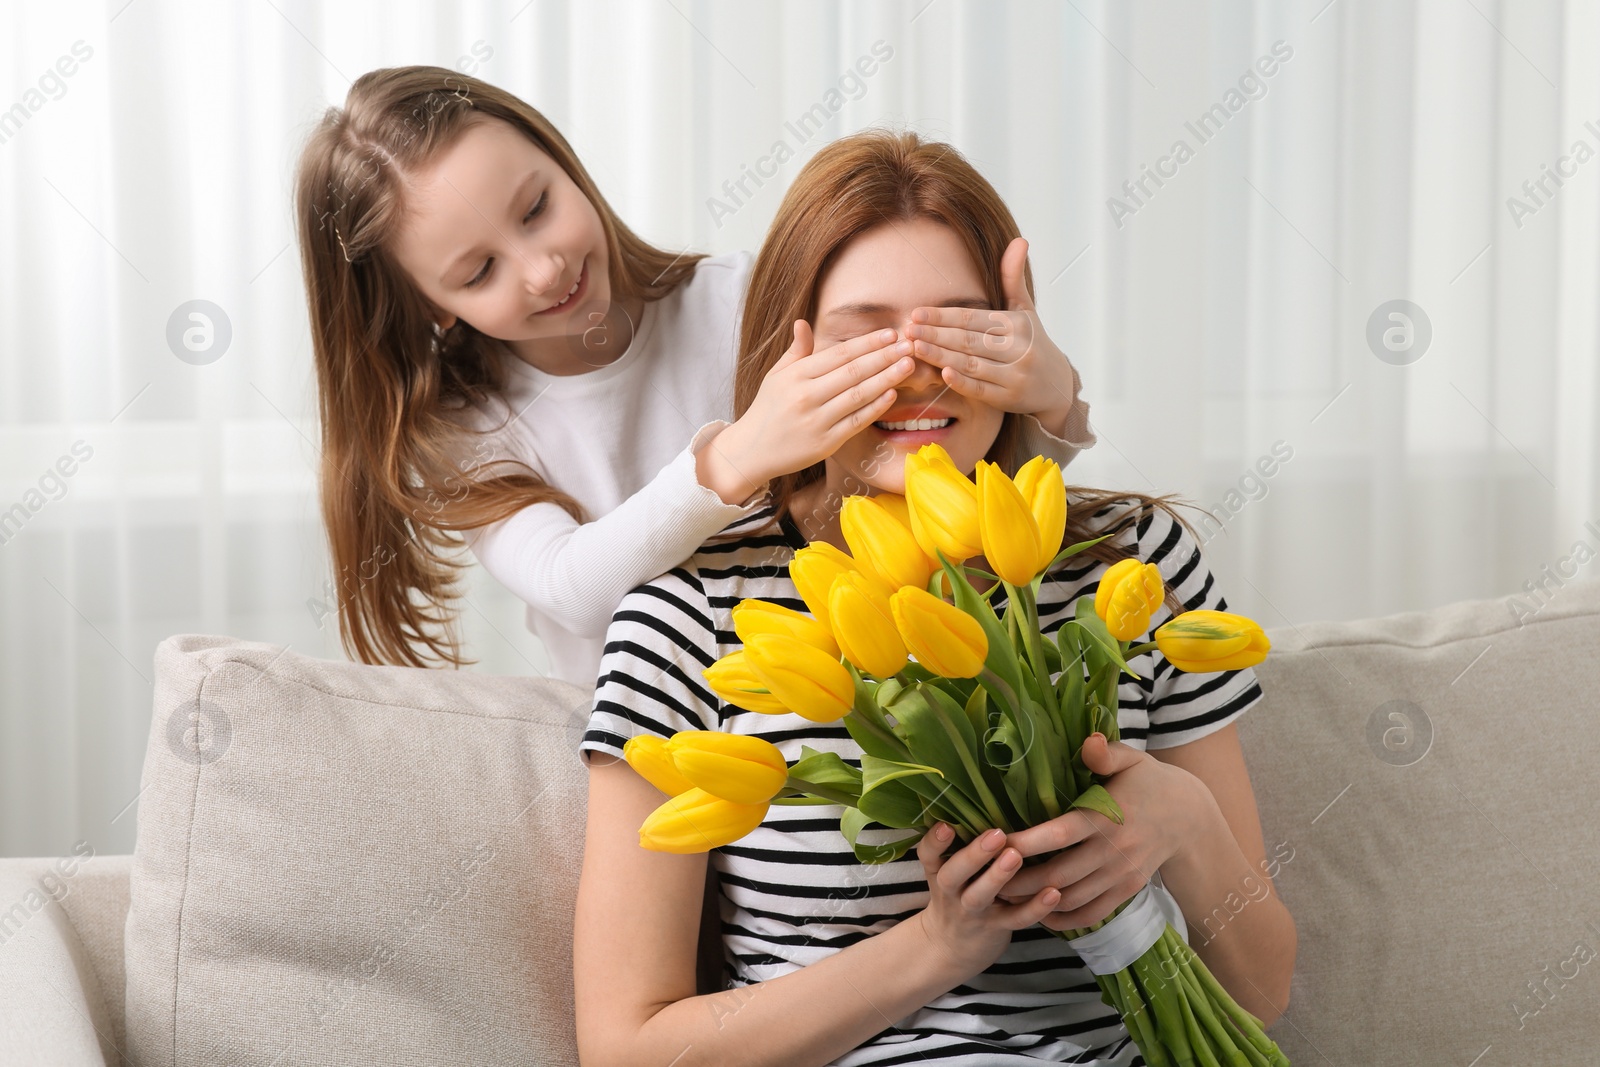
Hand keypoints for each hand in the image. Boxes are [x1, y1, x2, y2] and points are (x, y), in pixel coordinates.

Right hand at [696, 322, 913, 503]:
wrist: (751, 450)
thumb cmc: (768, 409)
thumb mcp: (776, 376)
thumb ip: (796, 351)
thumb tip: (803, 323)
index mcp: (796, 375)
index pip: (838, 354)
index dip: (867, 342)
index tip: (890, 333)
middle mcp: (806, 396)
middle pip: (853, 372)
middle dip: (884, 356)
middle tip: (909, 345)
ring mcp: (817, 421)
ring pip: (858, 396)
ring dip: (886, 379)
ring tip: (908, 365)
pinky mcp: (825, 443)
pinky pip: (856, 422)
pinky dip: (875, 408)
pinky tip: (892, 394)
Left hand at [902, 237, 1082, 430]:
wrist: (1057, 386)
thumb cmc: (1032, 342)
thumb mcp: (1025, 310)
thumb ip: (1013, 279)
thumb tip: (1019, 240)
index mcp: (1017, 324)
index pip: (973, 318)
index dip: (943, 315)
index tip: (916, 312)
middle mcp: (1017, 348)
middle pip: (968, 339)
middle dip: (935, 333)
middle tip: (907, 328)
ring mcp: (1014, 375)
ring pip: (971, 364)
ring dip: (941, 355)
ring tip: (914, 348)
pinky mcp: (1009, 399)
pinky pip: (982, 390)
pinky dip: (963, 382)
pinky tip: (942, 373)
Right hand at [911, 823, 1061, 981]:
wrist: (951, 948)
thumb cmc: (957, 895)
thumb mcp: (949, 871)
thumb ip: (962, 844)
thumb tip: (989, 794)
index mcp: (939, 871)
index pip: (928, 855)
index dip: (935, 841)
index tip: (946, 825)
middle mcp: (951, 892)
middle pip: (953, 875)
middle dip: (973, 855)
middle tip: (995, 835)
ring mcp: (972, 912)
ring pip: (981, 896)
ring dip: (998, 876)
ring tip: (1016, 856)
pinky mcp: (996, 929)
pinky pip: (1016, 919)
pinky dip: (1035, 907)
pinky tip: (1054, 892)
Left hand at [996, 733, 1203, 930]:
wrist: (1188, 819)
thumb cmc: (1148, 783)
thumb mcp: (1131, 760)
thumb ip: (1106, 754)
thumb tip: (1088, 741)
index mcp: (1107, 816)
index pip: (1061, 834)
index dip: (1027, 842)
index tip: (996, 842)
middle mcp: (1113, 851)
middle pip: (1059, 874)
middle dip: (1020, 880)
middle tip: (986, 877)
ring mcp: (1121, 875)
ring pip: (1071, 898)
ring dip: (1035, 902)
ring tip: (1002, 894)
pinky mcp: (1126, 892)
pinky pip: (1092, 914)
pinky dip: (1063, 919)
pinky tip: (1038, 913)